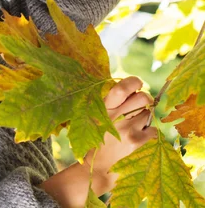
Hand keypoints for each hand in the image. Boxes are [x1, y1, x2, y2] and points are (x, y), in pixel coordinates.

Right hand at [83, 76, 156, 193]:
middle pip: (143, 98)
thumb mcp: (97, 118)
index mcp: (103, 107)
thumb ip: (112, 104)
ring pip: (149, 114)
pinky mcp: (138, 142)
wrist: (99, 168)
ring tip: (132, 128)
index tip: (137, 85)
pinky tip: (137, 139)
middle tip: (139, 108)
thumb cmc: (99, 140)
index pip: (122, 88)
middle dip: (145, 101)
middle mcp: (116, 116)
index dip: (134, 82)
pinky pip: (153, 130)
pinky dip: (148, 134)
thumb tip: (134, 90)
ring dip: (144, 119)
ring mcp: (128, 129)